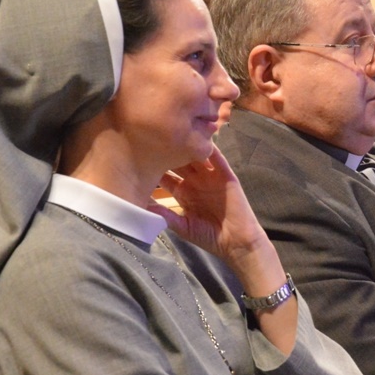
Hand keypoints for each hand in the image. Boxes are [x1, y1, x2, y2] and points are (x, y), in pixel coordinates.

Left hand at [149, 146, 283, 285]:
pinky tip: (201, 138)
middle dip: (168, 152)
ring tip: (175, 133)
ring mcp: (211, 177)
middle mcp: (195, 182)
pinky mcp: (226, 176)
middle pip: (179, 162)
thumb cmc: (208, 236)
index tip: (139, 157)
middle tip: (155, 139)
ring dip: (187, 146)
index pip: (166, 176)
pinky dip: (211, 148)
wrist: (235, 241)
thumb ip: (164, 215)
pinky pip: (218, 159)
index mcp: (183, 192)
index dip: (154, 167)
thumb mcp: (181, 226)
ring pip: (196, 157)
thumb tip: (141, 207)